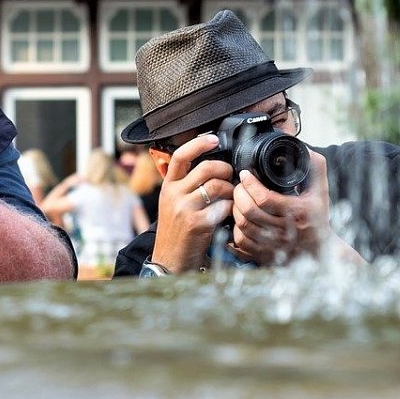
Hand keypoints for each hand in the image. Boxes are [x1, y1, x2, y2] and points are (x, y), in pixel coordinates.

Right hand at [150, 133, 233, 273]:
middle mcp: (174, 194)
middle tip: (231, 175)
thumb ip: (186, 184)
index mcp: (168, 186)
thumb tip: (211, 166)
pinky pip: (224, 206)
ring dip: (231, 189)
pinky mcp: (198, 223)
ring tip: (231, 197)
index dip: (199, 144)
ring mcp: (185, 209)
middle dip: (225, 169)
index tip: (214, 139)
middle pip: (206, 168)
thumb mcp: (173, 203)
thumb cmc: (176, 231)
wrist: (170, 260)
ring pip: (218, 185)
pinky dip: (231, 208)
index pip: (180, 156)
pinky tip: (229, 214)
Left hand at [230, 148, 334, 264]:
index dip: (250, 184)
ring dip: (235, 210)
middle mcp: (285, 231)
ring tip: (238, 199)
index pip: (265, 198)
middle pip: (249, 212)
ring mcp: (274, 245)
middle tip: (238, 185)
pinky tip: (239, 219)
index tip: (245, 174)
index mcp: (298, 212)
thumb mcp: (322, 191)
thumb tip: (305, 150)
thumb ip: (316, 167)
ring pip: (243, 227)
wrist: (321, 251)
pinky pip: (241, 243)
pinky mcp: (265, 256)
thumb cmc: (318, 218)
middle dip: (238, 194)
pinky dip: (235, 229)